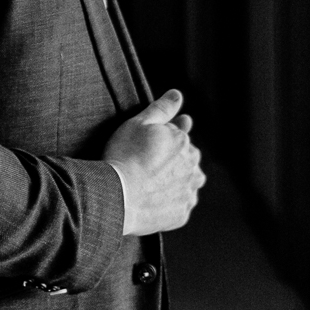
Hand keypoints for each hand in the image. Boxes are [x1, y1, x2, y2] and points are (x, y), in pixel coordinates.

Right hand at [104, 90, 206, 236]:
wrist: (116, 195)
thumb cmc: (124, 155)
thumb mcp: (139, 123)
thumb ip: (162, 108)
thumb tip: (177, 94)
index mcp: (185, 143)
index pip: (180, 138)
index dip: (164, 142)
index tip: (149, 149)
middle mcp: (193, 168)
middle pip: (186, 161)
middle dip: (173, 161)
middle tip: (147, 167)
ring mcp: (188, 193)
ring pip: (187, 184)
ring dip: (176, 182)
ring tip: (152, 185)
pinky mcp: (182, 215)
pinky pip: (179, 206)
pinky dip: (170, 203)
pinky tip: (153, 201)